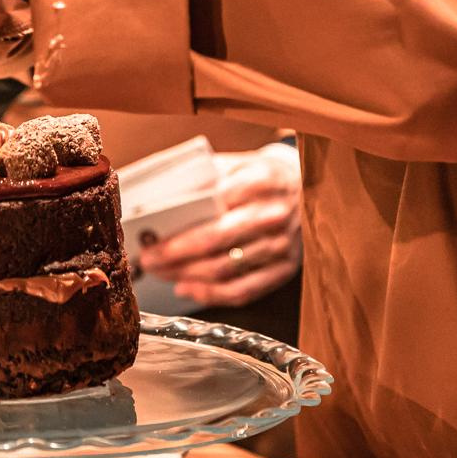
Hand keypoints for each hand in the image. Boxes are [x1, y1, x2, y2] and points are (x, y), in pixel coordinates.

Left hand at [139, 145, 301, 307]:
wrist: (307, 190)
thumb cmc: (263, 177)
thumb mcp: (239, 163)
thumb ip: (206, 177)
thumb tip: (161, 196)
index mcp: (263, 180)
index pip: (215, 205)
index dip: (179, 222)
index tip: (152, 232)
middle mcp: (275, 214)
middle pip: (217, 240)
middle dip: (175, 253)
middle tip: (149, 257)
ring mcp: (282, 245)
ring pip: (225, 269)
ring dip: (186, 274)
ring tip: (161, 272)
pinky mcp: (284, 269)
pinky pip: (243, 290)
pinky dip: (210, 294)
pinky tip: (188, 288)